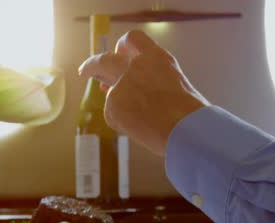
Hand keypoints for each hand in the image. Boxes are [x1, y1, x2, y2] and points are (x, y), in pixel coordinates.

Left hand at [79, 30, 209, 155]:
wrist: (184, 130)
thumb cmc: (188, 112)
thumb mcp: (175, 82)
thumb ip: (152, 77)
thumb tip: (127, 88)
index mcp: (155, 57)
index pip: (132, 39)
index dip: (123, 47)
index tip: (118, 53)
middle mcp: (133, 66)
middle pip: (103, 60)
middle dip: (92, 65)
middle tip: (86, 71)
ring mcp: (120, 86)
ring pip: (109, 91)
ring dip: (115, 99)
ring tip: (136, 114)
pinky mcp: (112, 106)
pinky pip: (112, 112)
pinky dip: (123, 120)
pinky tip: (140, 127)